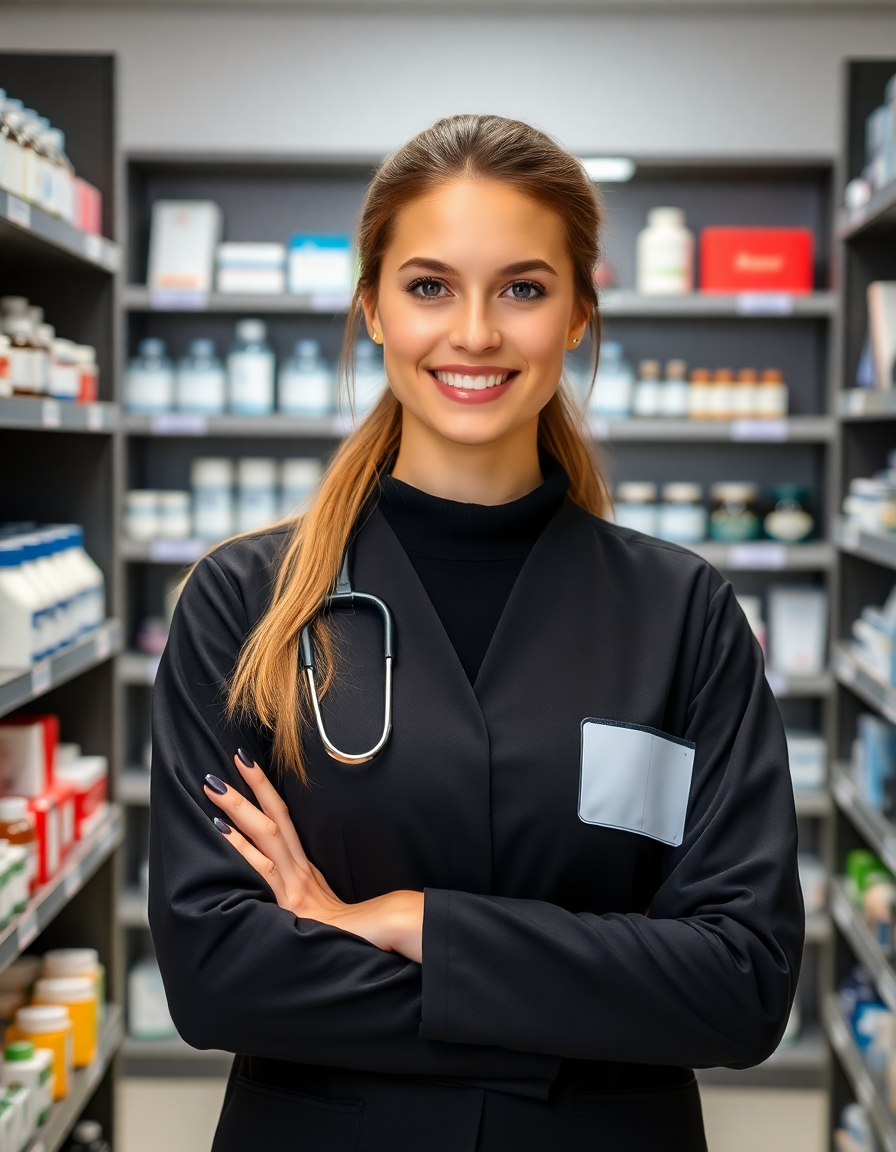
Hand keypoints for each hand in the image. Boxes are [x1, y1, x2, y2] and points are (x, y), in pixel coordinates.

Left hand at [204, 752, 423, 962]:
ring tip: (213, 786)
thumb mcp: (326, 909)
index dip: (265, 791)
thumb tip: (290, 887)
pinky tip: (220, 829)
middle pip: (272, 819)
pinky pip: (261, 869)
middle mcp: (299, 872)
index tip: (247, 765)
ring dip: (237, 809)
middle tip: (228, 761)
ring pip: (264, 836)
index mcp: (305, 869)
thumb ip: (306, 895)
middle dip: (249, 789)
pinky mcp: (290, 904)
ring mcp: (294, 886)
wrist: (387, 934)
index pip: (283, 819)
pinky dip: (240, 847)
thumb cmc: (359, 930)